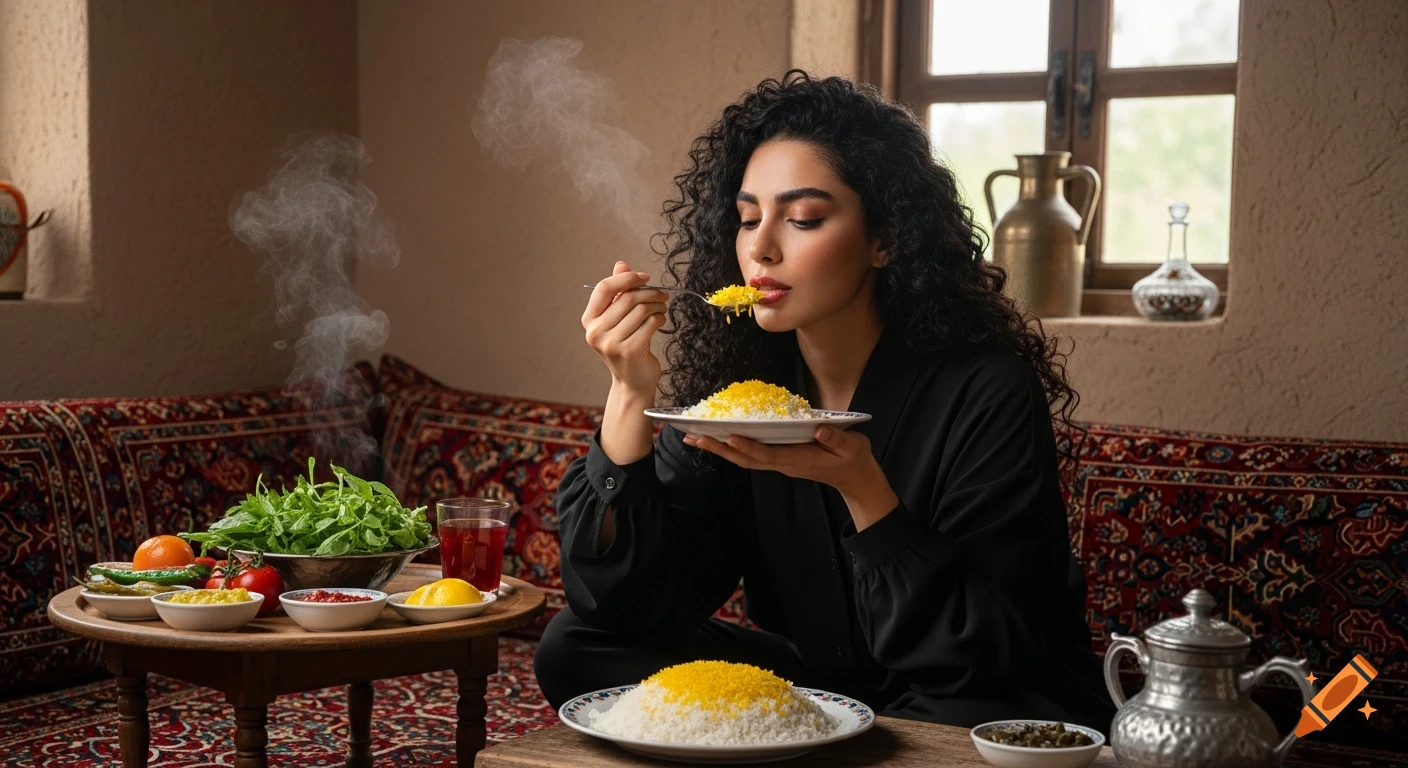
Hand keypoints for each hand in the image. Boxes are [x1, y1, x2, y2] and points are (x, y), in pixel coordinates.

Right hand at [583, 261, 667, 396]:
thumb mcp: (618, 318)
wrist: (633, 381)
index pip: (604, 288)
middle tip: (663, 295)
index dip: (626, 278)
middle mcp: (596, 332)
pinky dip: (660, 318)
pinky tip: (660, 321)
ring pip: (642, 310)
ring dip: (658, 305)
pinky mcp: (630, 350)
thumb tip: (621, 264)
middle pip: (628, 298)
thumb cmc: (626, 345)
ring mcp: (611, 343)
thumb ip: (618, 292)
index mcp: (589, 320)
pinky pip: (651, 323)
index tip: (645, 277)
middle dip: (650, 293)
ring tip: (662, 308)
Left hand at [683, 425, 900, 529]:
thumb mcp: (853, 447)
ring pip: (745, 459)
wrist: (855, 479)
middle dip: (720, 449)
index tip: (730, 438)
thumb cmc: (853, 460)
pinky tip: (719, 440)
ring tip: (695, 438)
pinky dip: (732, 448)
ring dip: (720, 450)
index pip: (768, 455)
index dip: (748, 447)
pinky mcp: (780, 459)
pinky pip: (751, 455)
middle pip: (746, 459)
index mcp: (799, 460)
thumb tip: (819, 427)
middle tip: (694, 437)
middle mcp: (784, 464)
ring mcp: (780, 463)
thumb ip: (836, 438)